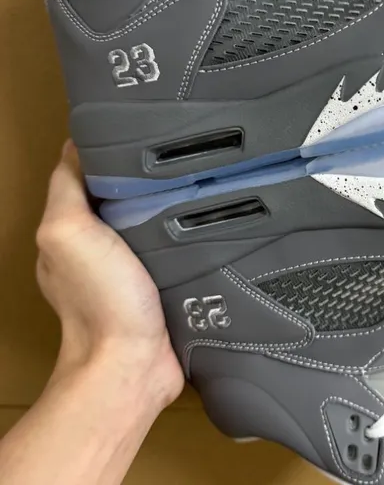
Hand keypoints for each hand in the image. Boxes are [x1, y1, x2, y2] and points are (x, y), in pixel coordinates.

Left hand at [36, 141, 183, 409]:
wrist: (135, 363)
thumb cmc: (100, 299)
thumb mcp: (68, 232)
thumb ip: (67, 188)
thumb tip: (77, 143)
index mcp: (71, 230)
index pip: (86, 176)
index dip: (107, 151)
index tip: (139, 127)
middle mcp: (98, 246)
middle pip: (121, 195)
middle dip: (145, 173)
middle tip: (180, 148)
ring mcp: (132, 266)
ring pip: (150, 218)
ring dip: (170, 200)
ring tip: (200, 174)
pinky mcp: (163, 280)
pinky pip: (175, 243)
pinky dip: (187, 228)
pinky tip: (207, 215)